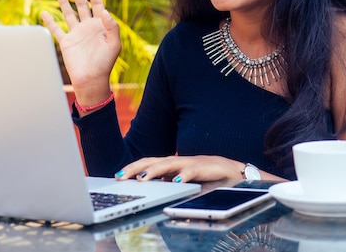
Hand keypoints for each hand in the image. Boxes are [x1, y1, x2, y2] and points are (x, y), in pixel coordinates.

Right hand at [41, 0, 120, 106]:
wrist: (91, 79)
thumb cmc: (105, 64)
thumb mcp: (114, 44)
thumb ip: (112, 27)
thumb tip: (105, 11)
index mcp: (100, 26)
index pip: (97, 4)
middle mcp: (88, 27)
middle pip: (82, 5)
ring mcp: (76, 34)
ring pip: (69, 14)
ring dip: (64, 2)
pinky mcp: (66, 42)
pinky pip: (56, 29)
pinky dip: (50, 21)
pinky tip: (45, 12)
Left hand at [114, 155, 243, 182]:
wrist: (227, 170)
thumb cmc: (200, 174)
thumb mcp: (178, 178)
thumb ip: (164, 180)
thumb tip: (144, 184)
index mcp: (168, 164)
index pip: (146, 163)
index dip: (131, 168)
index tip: (117, 175)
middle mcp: (175, 161)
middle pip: (151, 161)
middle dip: (135, 168)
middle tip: (121, 176)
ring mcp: (187, 163)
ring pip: (167, 164)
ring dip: (153, 170)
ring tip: (142, 178)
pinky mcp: (202, 167)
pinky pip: (191, 170)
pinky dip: (183, 175)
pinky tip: (177, 181)